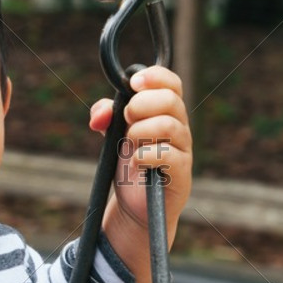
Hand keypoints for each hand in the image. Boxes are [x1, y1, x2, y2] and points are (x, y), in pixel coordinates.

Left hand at [88, 65, 191, 235]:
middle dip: (141, 104)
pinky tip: (135, 162)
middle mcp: (179, 127)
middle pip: (171, 100)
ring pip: (168, 125)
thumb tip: (99, 116)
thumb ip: (106, 117)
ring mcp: (183, 150)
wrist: (135, 206)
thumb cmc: (129, 165)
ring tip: (128, 144)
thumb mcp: (113, 136)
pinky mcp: (182, 174)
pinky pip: (168, 155)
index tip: (133, 83)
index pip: (172, 83)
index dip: (155, 76)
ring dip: (140, 131)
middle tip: (126, 118)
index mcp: (166, 112)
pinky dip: (145, 155)